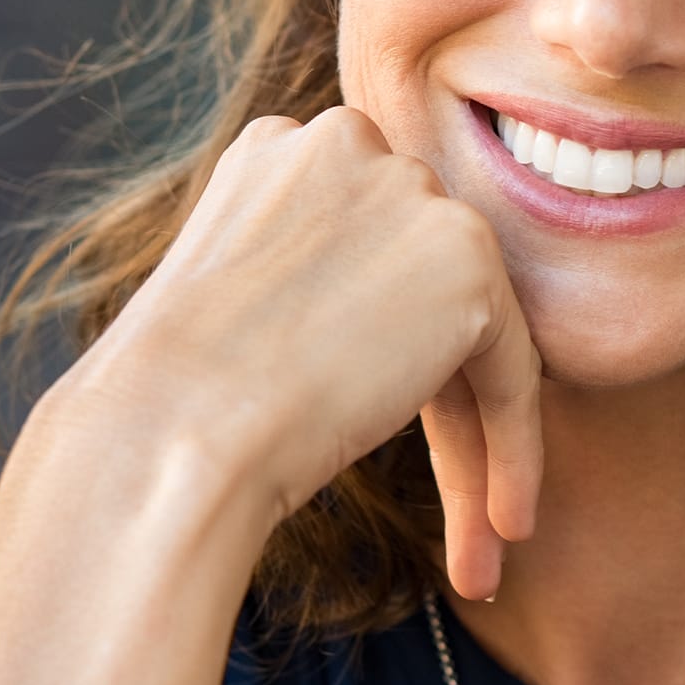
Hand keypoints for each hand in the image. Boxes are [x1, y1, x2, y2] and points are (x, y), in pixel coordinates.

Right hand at [62, 105, 541, 601]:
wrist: (169, 431)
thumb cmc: (171, 399)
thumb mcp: (234, 300)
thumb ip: (313, 279)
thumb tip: (375, 318)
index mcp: (284, 148)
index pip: (365, 254)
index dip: (375, 351)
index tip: (365, 426)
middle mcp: (352, 144)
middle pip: (420, 289)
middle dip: (432, 398)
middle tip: (451, 509)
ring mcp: (414, 194)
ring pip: (471, 332)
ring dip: (476, 441)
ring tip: (481, 539)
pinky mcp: (467, 259)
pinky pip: (513, 370)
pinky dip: (516, 450)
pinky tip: (506, 526)